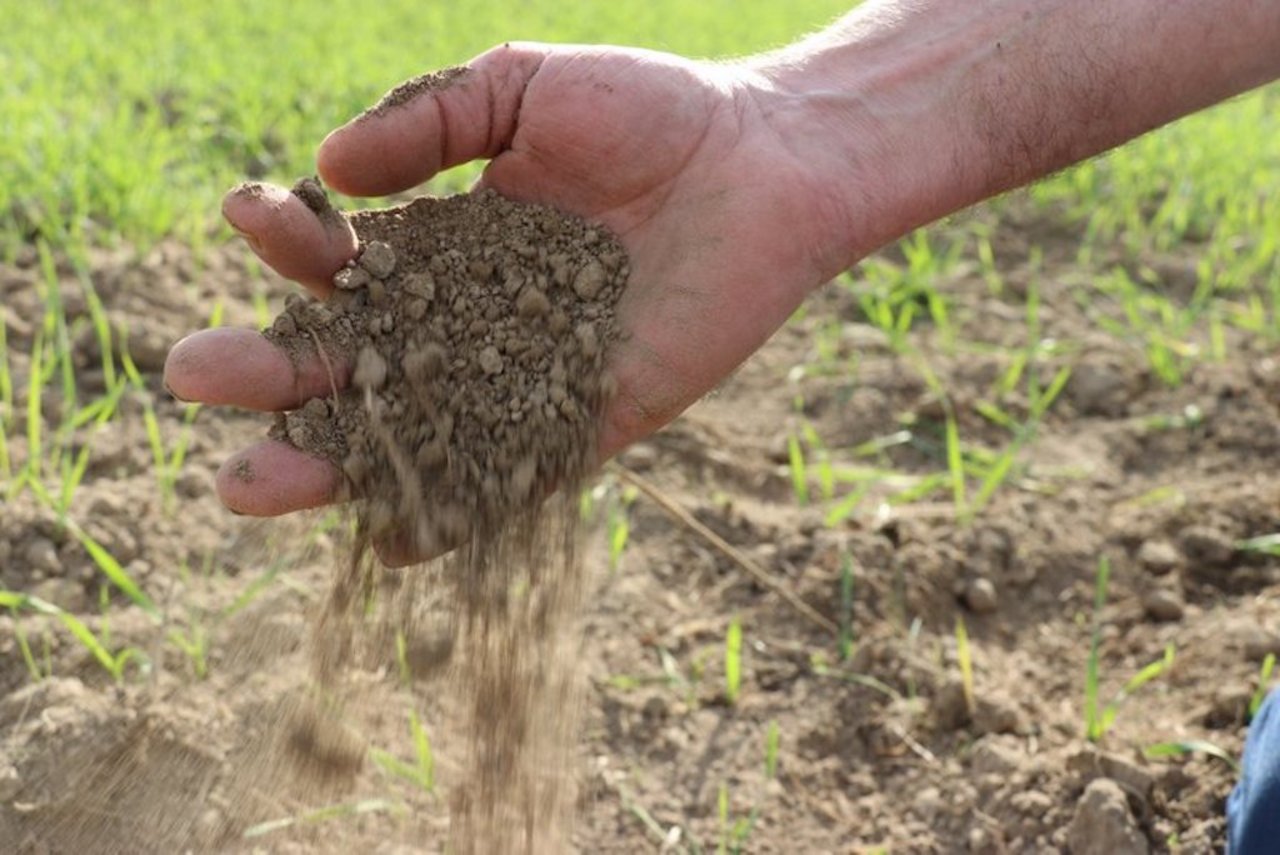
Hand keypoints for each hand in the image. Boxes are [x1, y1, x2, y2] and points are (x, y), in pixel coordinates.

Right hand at [164, 42, 860, 534]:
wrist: (765, 162)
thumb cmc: (650, 111)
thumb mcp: (520, 89)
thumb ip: (428, 121)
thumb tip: (327, 170)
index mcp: (445, 245)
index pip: (343, 264)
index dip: (290, 248)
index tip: (247, 215)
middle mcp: (471, 321)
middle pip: (354, 363)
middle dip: (273, 373)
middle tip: (196, 376)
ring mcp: (525, 379)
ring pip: (412, 435)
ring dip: (333, 466)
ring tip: (249, 485)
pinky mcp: (589, 422)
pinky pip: (512, 481)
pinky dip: (454, 517)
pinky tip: (390, 541)